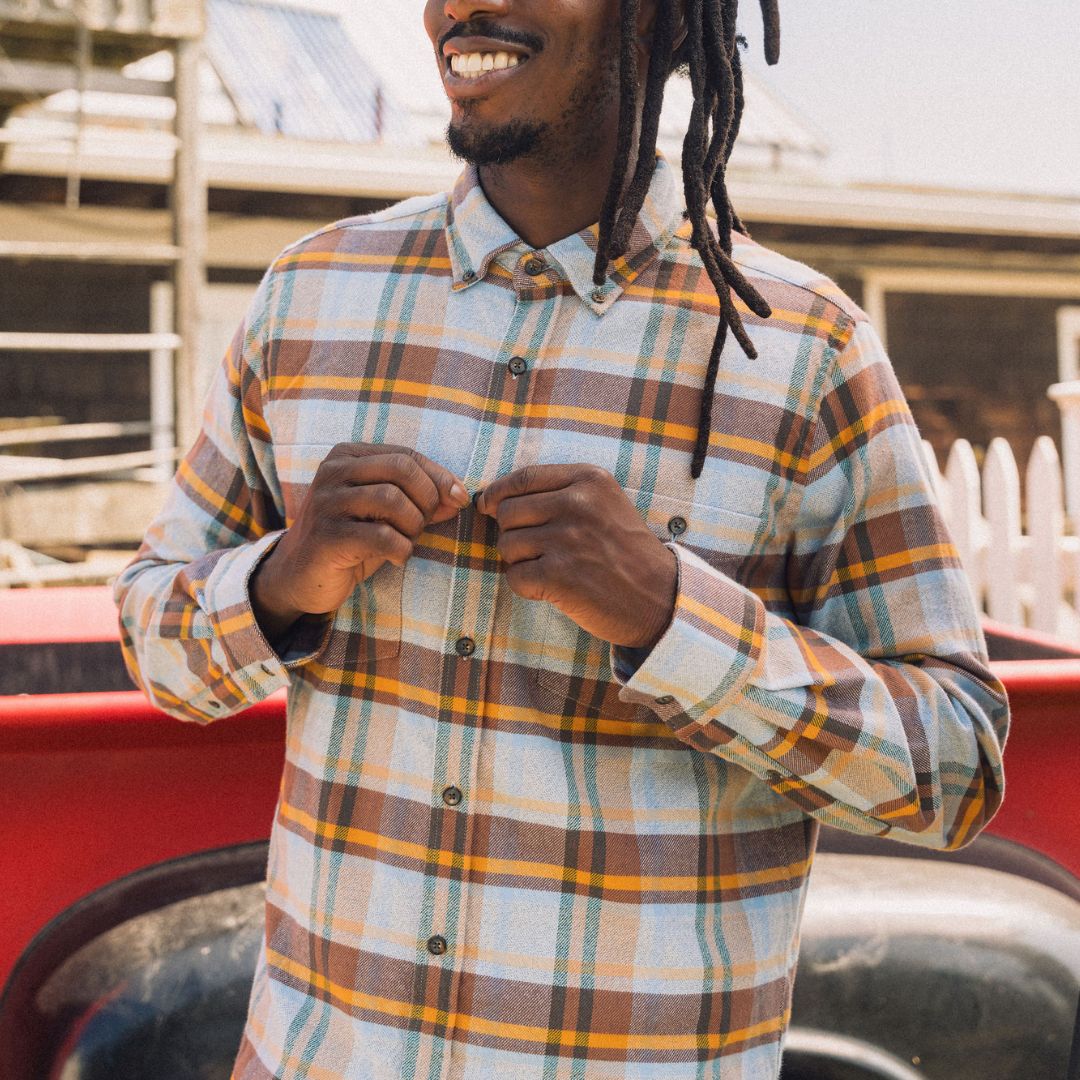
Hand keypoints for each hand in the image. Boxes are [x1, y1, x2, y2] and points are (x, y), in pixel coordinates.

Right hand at [251, 443, 469, 640]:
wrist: (300, 576)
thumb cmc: (351, 540)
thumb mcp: (386, 514)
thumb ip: (420, 500)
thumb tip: (460, 496)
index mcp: (347, 456)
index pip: (406, 455)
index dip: (440, 477)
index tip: (459, 500)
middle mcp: (333, 472)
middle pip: (401, 469)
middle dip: (427, 499)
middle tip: (424, 525)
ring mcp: (326, 503)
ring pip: (392, 499)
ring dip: (412, 525)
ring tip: (406, 541)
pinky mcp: (326, 536)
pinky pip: (381, 536)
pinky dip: (401, 549)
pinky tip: (396, 557)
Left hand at [477, 464, 676, 649]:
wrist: (659, 598)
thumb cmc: (626, 552)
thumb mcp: (605, 504)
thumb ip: (558, 493)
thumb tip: (492, 498)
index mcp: (588, 480)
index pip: (523, 477)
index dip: (497, 492)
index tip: (488, 506)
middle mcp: (577, 504)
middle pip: (507, 512)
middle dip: (513, 533)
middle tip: (538, 550)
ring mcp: (567, 539)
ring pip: (506, 545)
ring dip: (520, 562)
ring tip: (551, 570)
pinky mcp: (559, 575)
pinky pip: (515, 577)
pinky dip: (526, 587)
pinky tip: (552, 589)